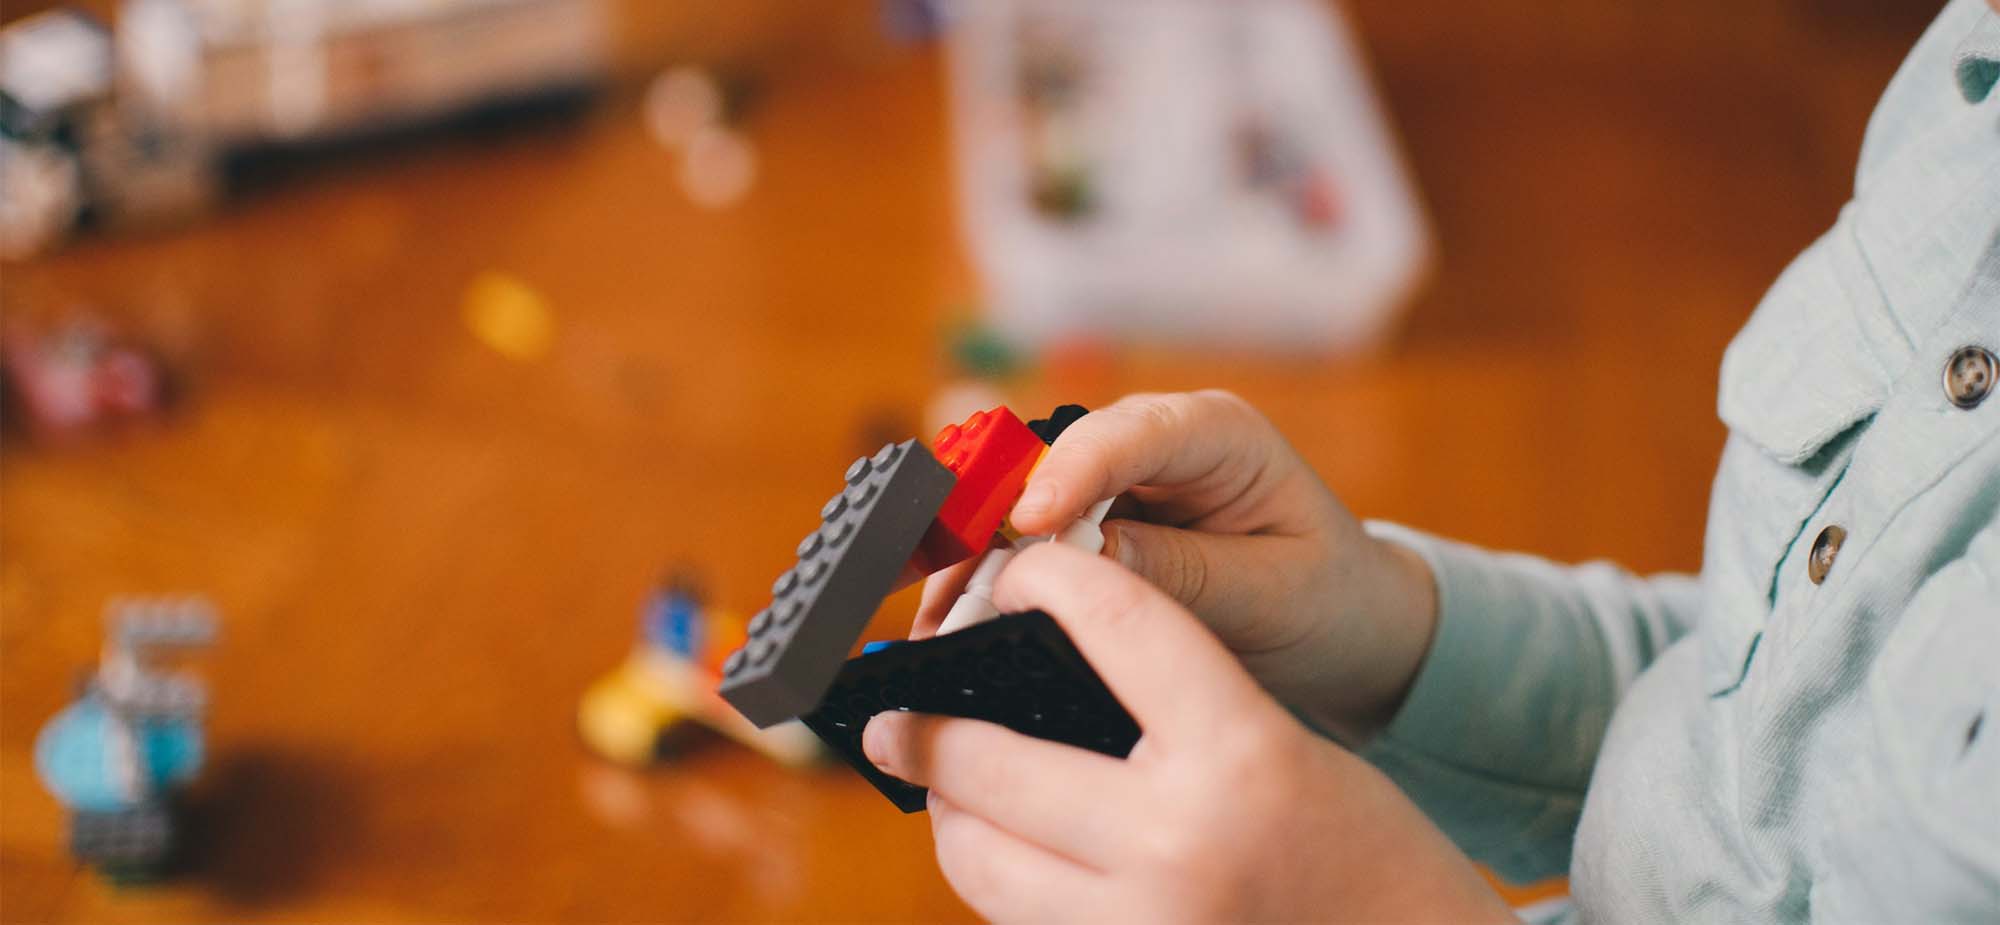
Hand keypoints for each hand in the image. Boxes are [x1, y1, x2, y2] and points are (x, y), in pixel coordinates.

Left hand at [871, 543, 1509, 923]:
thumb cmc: (1368, 855)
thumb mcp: (1289, 750)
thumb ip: (1179, 705)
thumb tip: (1048, 669)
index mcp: (1240, 757)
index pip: (1116, 621)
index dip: (1048, 578)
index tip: (1014, 572)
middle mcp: (1176, 844)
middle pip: (991, 759)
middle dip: (926, 729)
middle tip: (894, 718)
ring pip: (978, 860)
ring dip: (949, 815)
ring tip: (943, 790)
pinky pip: (1017, 922)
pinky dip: (1000, 881)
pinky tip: (1007, 852)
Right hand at [915, 390, 1436, 739]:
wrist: (1342, 624)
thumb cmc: (1322, 597)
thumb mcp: (1270, 593)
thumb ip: (1182, 573)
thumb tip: (1082, 560)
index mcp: (1218, 434)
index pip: (1133, 433)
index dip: (1072, 472)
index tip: (1028, 524)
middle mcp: (1153, 442)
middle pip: (1051, 459)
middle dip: (993, 520)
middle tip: (949, 587)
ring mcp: (1114, 480)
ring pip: (1018, 500)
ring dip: (972, 558)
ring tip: (935, 621)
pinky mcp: (1088, 523)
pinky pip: (1021, 541)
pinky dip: (984, 582)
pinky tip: (952, 624)